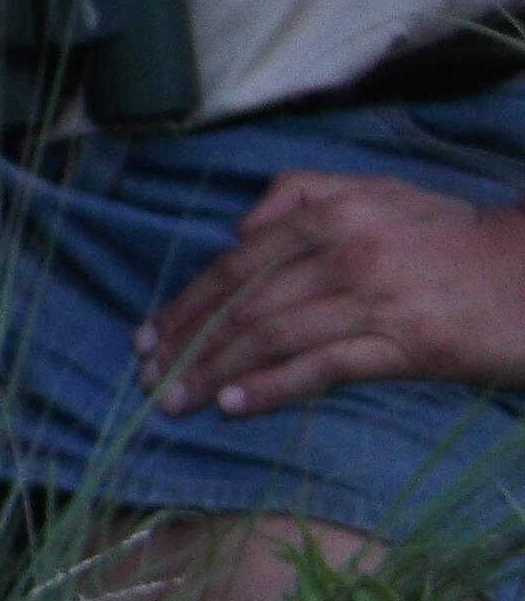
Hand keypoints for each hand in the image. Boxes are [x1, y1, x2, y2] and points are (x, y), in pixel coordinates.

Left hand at [140, 173, 524, 415]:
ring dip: (214, 374)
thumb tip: (241, 229)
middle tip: (149, 380)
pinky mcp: (404, 344)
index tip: (148, 338)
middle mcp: (343, 252)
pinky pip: (323, 367)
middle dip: (187, 346)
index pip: (236, 265)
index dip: (185, 305)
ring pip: (271, 338)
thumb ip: (304, 196)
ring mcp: (373, 299)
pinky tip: (234, 405)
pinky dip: (272, 387)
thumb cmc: (453, 238)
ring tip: (175, 403)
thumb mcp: (380, 195)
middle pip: (243, 305)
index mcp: (330, 213)